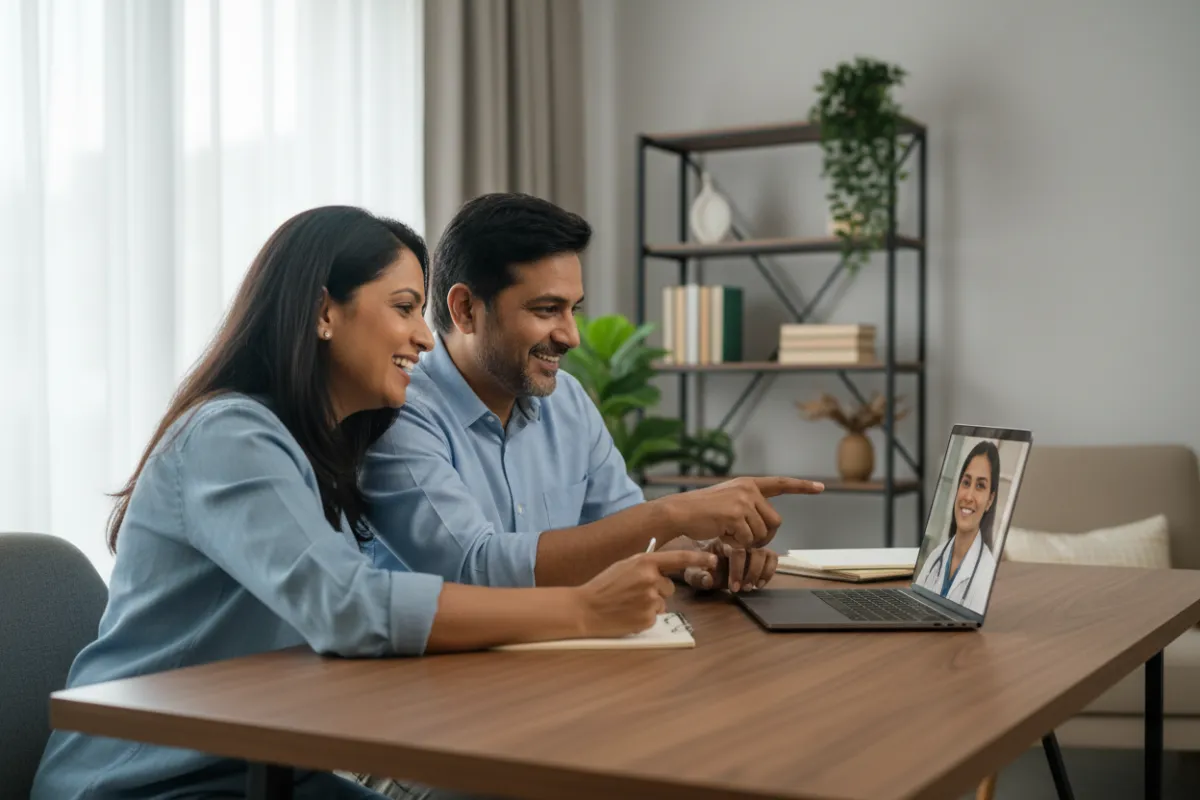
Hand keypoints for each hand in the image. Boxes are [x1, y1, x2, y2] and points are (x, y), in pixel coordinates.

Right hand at [574, 549, 717, 637]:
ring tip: (628, 603)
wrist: (585, 608)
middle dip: (657, 589)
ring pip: (663, 602)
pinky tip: (628, 613)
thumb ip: (644, 564)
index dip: (698, 558)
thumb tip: (663, 565)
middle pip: (669, 586)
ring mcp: (650, 600)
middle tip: (633, 592)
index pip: (678, 559)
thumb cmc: (603, 586)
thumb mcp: (623, 566)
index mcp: (644, 563)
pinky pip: (655, 616)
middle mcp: (650, 580)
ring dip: (650, 604)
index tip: (714, 559)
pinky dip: (645, 616)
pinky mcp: (648, 619)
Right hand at [658, 476, 823, 547]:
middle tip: (747, 541)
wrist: (678, 512)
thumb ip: (748, 506)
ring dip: (748, 542)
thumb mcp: (728, 502)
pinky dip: (737, 545)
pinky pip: (748, 540)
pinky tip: (722, 536)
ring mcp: (742, 501)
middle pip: (775, 521)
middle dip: (765, 537)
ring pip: (762, 534)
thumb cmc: (701, 512)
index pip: (781, 484)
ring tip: (729, 535)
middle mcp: (748, 490)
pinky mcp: (735, 515)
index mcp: (748, 484)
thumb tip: (767, 525)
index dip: (802, 486)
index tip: (820, 487)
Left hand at [683, 539, 778, 592]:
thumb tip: (708, 579)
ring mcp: (750, 546)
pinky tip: (760, 584)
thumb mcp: (692, 574)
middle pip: (755, 550)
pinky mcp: (759, 554)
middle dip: (751, 572)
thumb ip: (698, 577)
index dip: (738, 570)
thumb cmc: (697, 567)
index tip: (734, 588)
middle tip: (744, 588)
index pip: (737, 550)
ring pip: (766, 552)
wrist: (700, 561)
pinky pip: (772, 557)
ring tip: (753, 587)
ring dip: (762, 572)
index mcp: (722, 542)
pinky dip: (769, 571)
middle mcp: (739, 541)